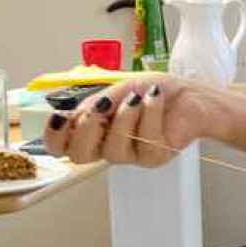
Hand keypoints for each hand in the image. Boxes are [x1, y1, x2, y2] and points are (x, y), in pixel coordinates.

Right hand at [43, 76, 210, 166]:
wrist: (191, 95)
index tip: (60, 117)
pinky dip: (149, 112)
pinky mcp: (155, 156)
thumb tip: (75, 115)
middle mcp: (110, 146)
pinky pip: (144, 140)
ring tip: (137, 97)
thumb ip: (95, 103)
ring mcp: (132, 155)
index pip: (63, 146)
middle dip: (88, 128)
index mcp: (95, 131)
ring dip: (125, 117)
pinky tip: (155, 98)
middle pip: (80, 156)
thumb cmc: (153, 92)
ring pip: (113, 150)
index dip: (54, 136)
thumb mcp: (118, 90)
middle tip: (102, 106)